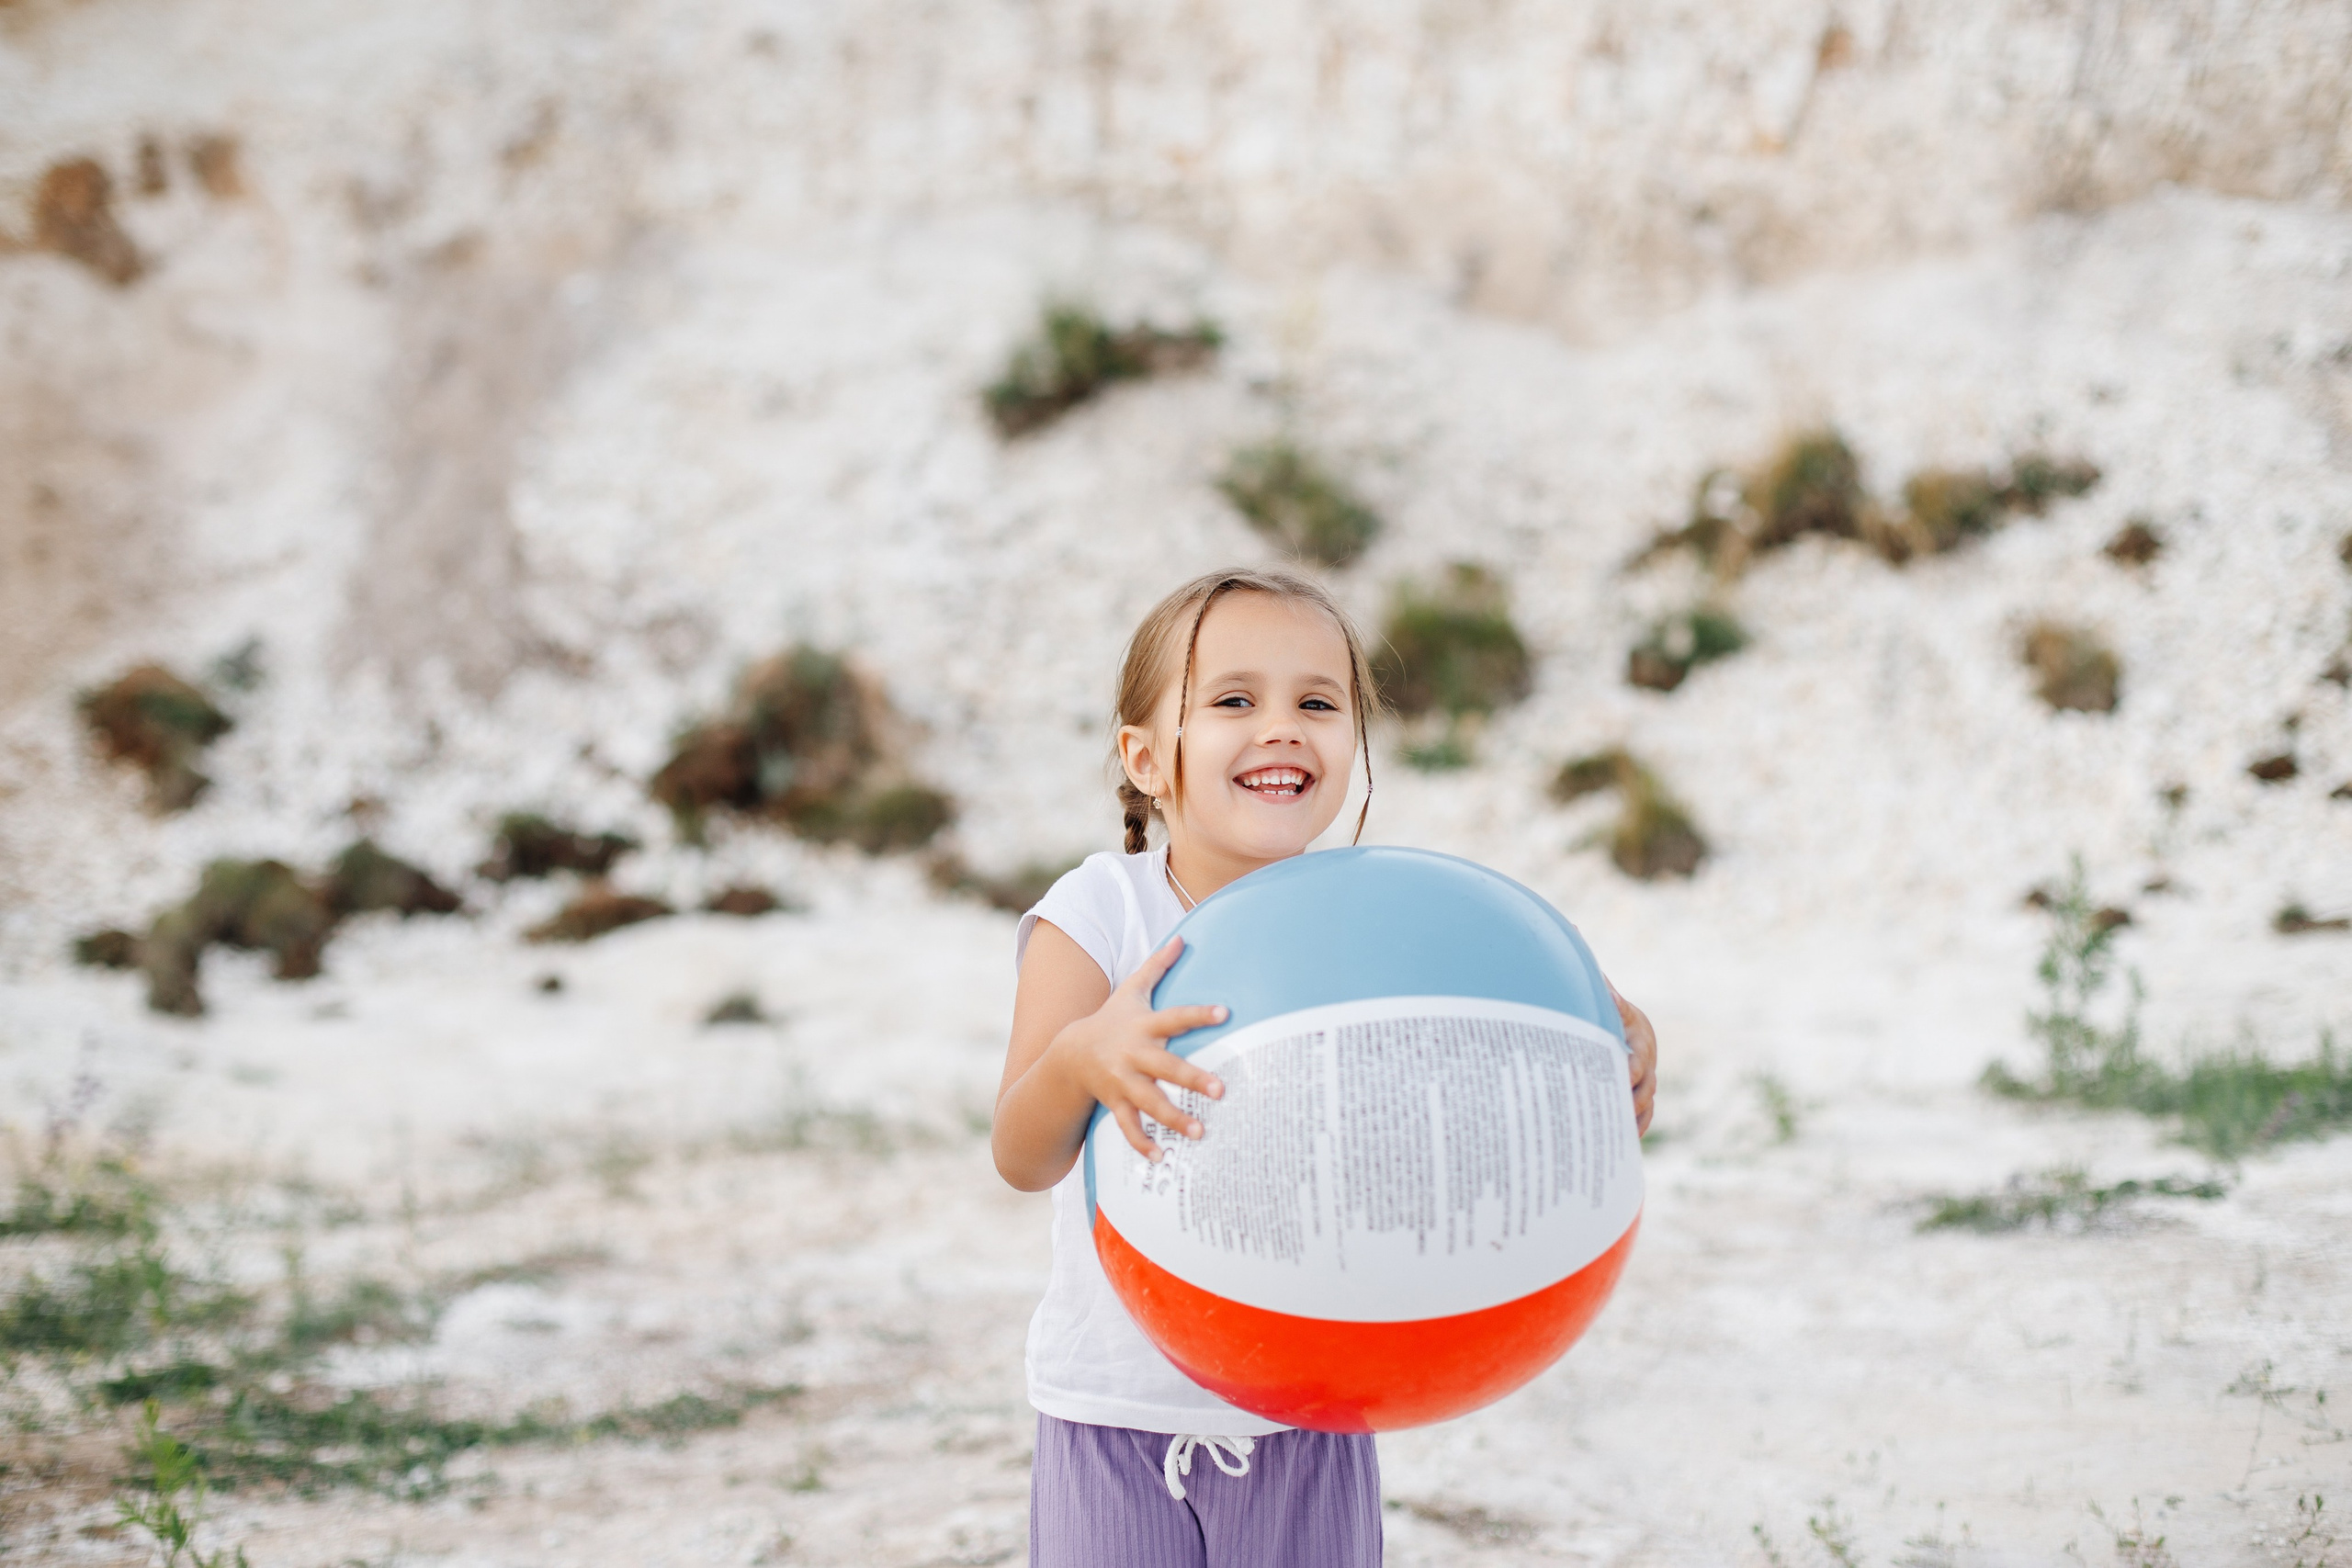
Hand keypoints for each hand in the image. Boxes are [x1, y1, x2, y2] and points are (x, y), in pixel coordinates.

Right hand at [1045, 937, 1228, 1161]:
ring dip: (1174, 1118)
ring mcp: (1123, 1082)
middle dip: (1192, 1079)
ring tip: (1200, 1133)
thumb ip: (1158, 966)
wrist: (1070, 1054)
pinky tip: (1162, 1158)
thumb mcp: (1132, 991)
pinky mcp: (1115, 1103)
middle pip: (1166, 1067)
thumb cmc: (1113, 1019)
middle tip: (1221, 1090)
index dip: (1198, 1013)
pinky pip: (1128, 1127)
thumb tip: (1183, 935)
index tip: (1225, 1012)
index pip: (1175, 1017)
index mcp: (1143, 1026)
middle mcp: (1134, 1055)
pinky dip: (1142, 1144)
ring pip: (1150, 1103)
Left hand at [1610, 983, 1657, 1135]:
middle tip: (1616, 1115)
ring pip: (1647, 1103)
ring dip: (1635, 1119)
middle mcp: (1648, 1062)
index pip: (1638, 1060)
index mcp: (1640, 1040)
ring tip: (1619, 1136)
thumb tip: (1607, 993)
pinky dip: (1636, 1126)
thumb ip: (1609, 1001)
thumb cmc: (1614, 1011)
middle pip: (1646, 1087)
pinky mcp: (1642, 1093)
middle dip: (1632, 1101)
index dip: (1631, 1072)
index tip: (1622, 1081)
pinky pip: (1644, 1113)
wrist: (1629, 1023)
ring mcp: (1646, 1080)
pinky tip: (1622, 1141)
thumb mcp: (1613, 1005)